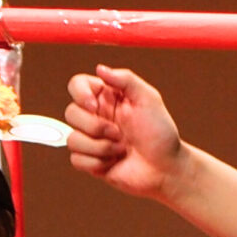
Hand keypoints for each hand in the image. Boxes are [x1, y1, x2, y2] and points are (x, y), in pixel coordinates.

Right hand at [66, 66, 187, 201]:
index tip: (94, 106)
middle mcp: (96, 116)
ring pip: (72, 139)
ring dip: (100, 147)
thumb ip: (125, 79)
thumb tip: (100, 68)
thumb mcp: (148, 98)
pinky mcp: (90, 161)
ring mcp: (92, 140)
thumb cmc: (160, 133)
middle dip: (95, 127)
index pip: (77, 85)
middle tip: (119, 134)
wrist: (165, 169)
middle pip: (70, 113)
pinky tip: (114, 163)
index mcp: (107, 98)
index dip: (79, 94)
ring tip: (121, 150)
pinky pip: (76, 159)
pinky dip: (97, 162)